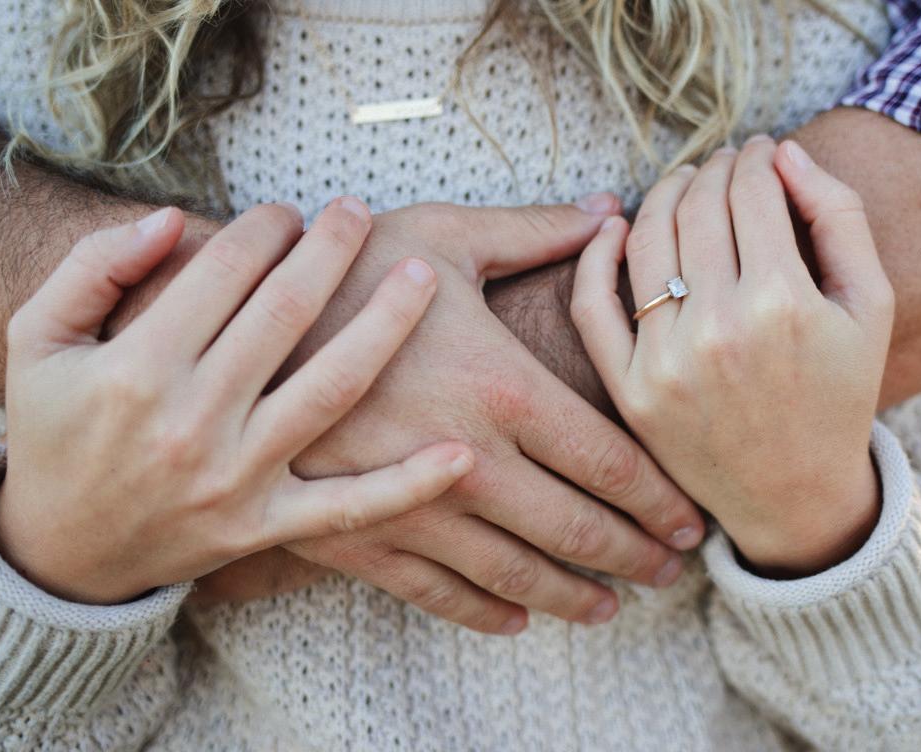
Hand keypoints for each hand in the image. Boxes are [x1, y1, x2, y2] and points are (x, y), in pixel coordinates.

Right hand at [0, 200, 472, 603]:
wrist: (60, 551)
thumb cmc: (55, 430)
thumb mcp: (36, 337)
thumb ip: (93, 267)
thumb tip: (173, 219)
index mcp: (137, 368)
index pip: (224, 272)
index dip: (263, 227)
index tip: (289, 210)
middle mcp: (191, 421)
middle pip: (286, 315)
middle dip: (330, 249)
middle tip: (359, 211)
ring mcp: (236, 478)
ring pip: (333, 390)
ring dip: (385, 325)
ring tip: (423, 275)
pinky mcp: (265, 527)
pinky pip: (349, 509)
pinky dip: (408, 485)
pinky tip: (462, 454)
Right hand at [276, 200, 706, 633]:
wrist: (230, 330)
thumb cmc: (344, 272)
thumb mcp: (441, 236)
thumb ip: (535, 231)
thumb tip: (610, 210)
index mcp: (501, 388)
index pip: (609, 463)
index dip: (659, 500)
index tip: (690, 521)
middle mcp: (469, 459)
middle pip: (575, 528)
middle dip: (633, 556)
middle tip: (670, 573)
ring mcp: (412, 505)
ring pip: (514, 574)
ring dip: (572, 596)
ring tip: (610, 608)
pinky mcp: (357, 534)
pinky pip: (435, 592)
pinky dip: (483, 611)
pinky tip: (517, 619)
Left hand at [572, 137, 894, 575]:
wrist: (795, 494)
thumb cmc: (839, 393)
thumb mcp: (871, 304)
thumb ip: (839, 216)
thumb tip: (785, 152)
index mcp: (783, 303)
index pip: (751, 192)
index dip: (756, 157)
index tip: (761, 150)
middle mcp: (717, 329)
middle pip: (697, 208)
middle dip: (713, 169)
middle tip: (724, 162)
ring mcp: (665, 362)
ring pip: (645, 241)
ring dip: (662, 195)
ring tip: (683, 185)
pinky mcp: (628, 389)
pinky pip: (592, 305)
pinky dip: (594, 256)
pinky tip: (613, 227)